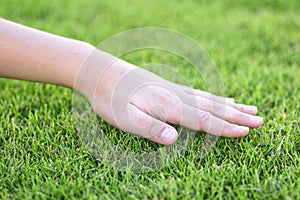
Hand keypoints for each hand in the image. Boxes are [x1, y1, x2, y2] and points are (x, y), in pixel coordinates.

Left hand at [77, 51, 263, 144]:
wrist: (100, 72)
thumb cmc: (110, 98)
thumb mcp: (125, 118)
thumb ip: (150, 129)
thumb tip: (175, 141)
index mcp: (167, 105)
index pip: (203, 119)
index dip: (224, 128)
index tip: (246, 132)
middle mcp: (176, 95)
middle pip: (213, 107)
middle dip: (237, 117)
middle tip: (260, 120)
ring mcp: (174, 89)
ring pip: (210, 98)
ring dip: (231, 106)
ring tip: (249, 108)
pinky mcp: (170, 86)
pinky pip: (199, 92)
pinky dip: (215, 97)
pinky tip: (222, 98)